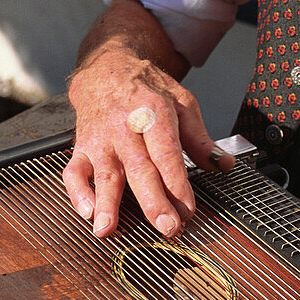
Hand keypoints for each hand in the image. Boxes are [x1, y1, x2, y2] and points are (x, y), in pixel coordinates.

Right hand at [63, 49, 233, 237]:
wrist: (107, 70)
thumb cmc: (148, 91)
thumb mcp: (182, 104)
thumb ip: (201, 139)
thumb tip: (224, 164)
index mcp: (155, 113)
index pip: (167, 153)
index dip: (178, 183)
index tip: (187, 210)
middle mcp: (125, 127)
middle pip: (139, 168)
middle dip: (153, 200)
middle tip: (166, 227)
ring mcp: (101, 139)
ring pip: (105, 172)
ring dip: (106, 203)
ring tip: (107, 229)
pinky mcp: (82, 147)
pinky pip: (75, 171)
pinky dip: (77, 192)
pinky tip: (87, 213)